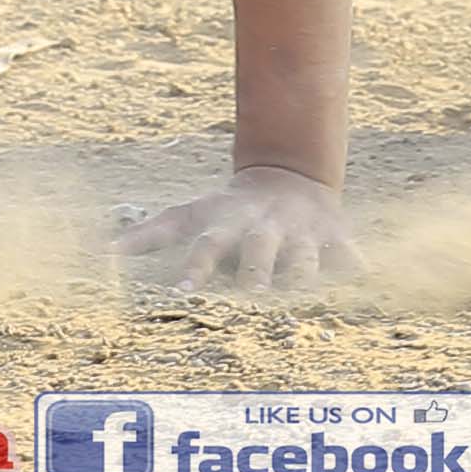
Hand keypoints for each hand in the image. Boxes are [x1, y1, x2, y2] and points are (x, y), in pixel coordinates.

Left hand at [119, 164, 357, 296]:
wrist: (289, 177)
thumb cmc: (230, 210)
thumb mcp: (191, 213)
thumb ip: (152, 234)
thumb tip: (106, 252)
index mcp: (229, 227)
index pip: (208, 247)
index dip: (196, 269)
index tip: (181, 292)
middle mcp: (265, 231)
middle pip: (260, 253)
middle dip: (257, 271)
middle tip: (253, 294)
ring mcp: (302, 235)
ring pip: (306, 258)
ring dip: (305, 274)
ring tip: (306, 294)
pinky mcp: (336, 238)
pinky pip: (349, 255)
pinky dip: (357, 267)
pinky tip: (365, 280)